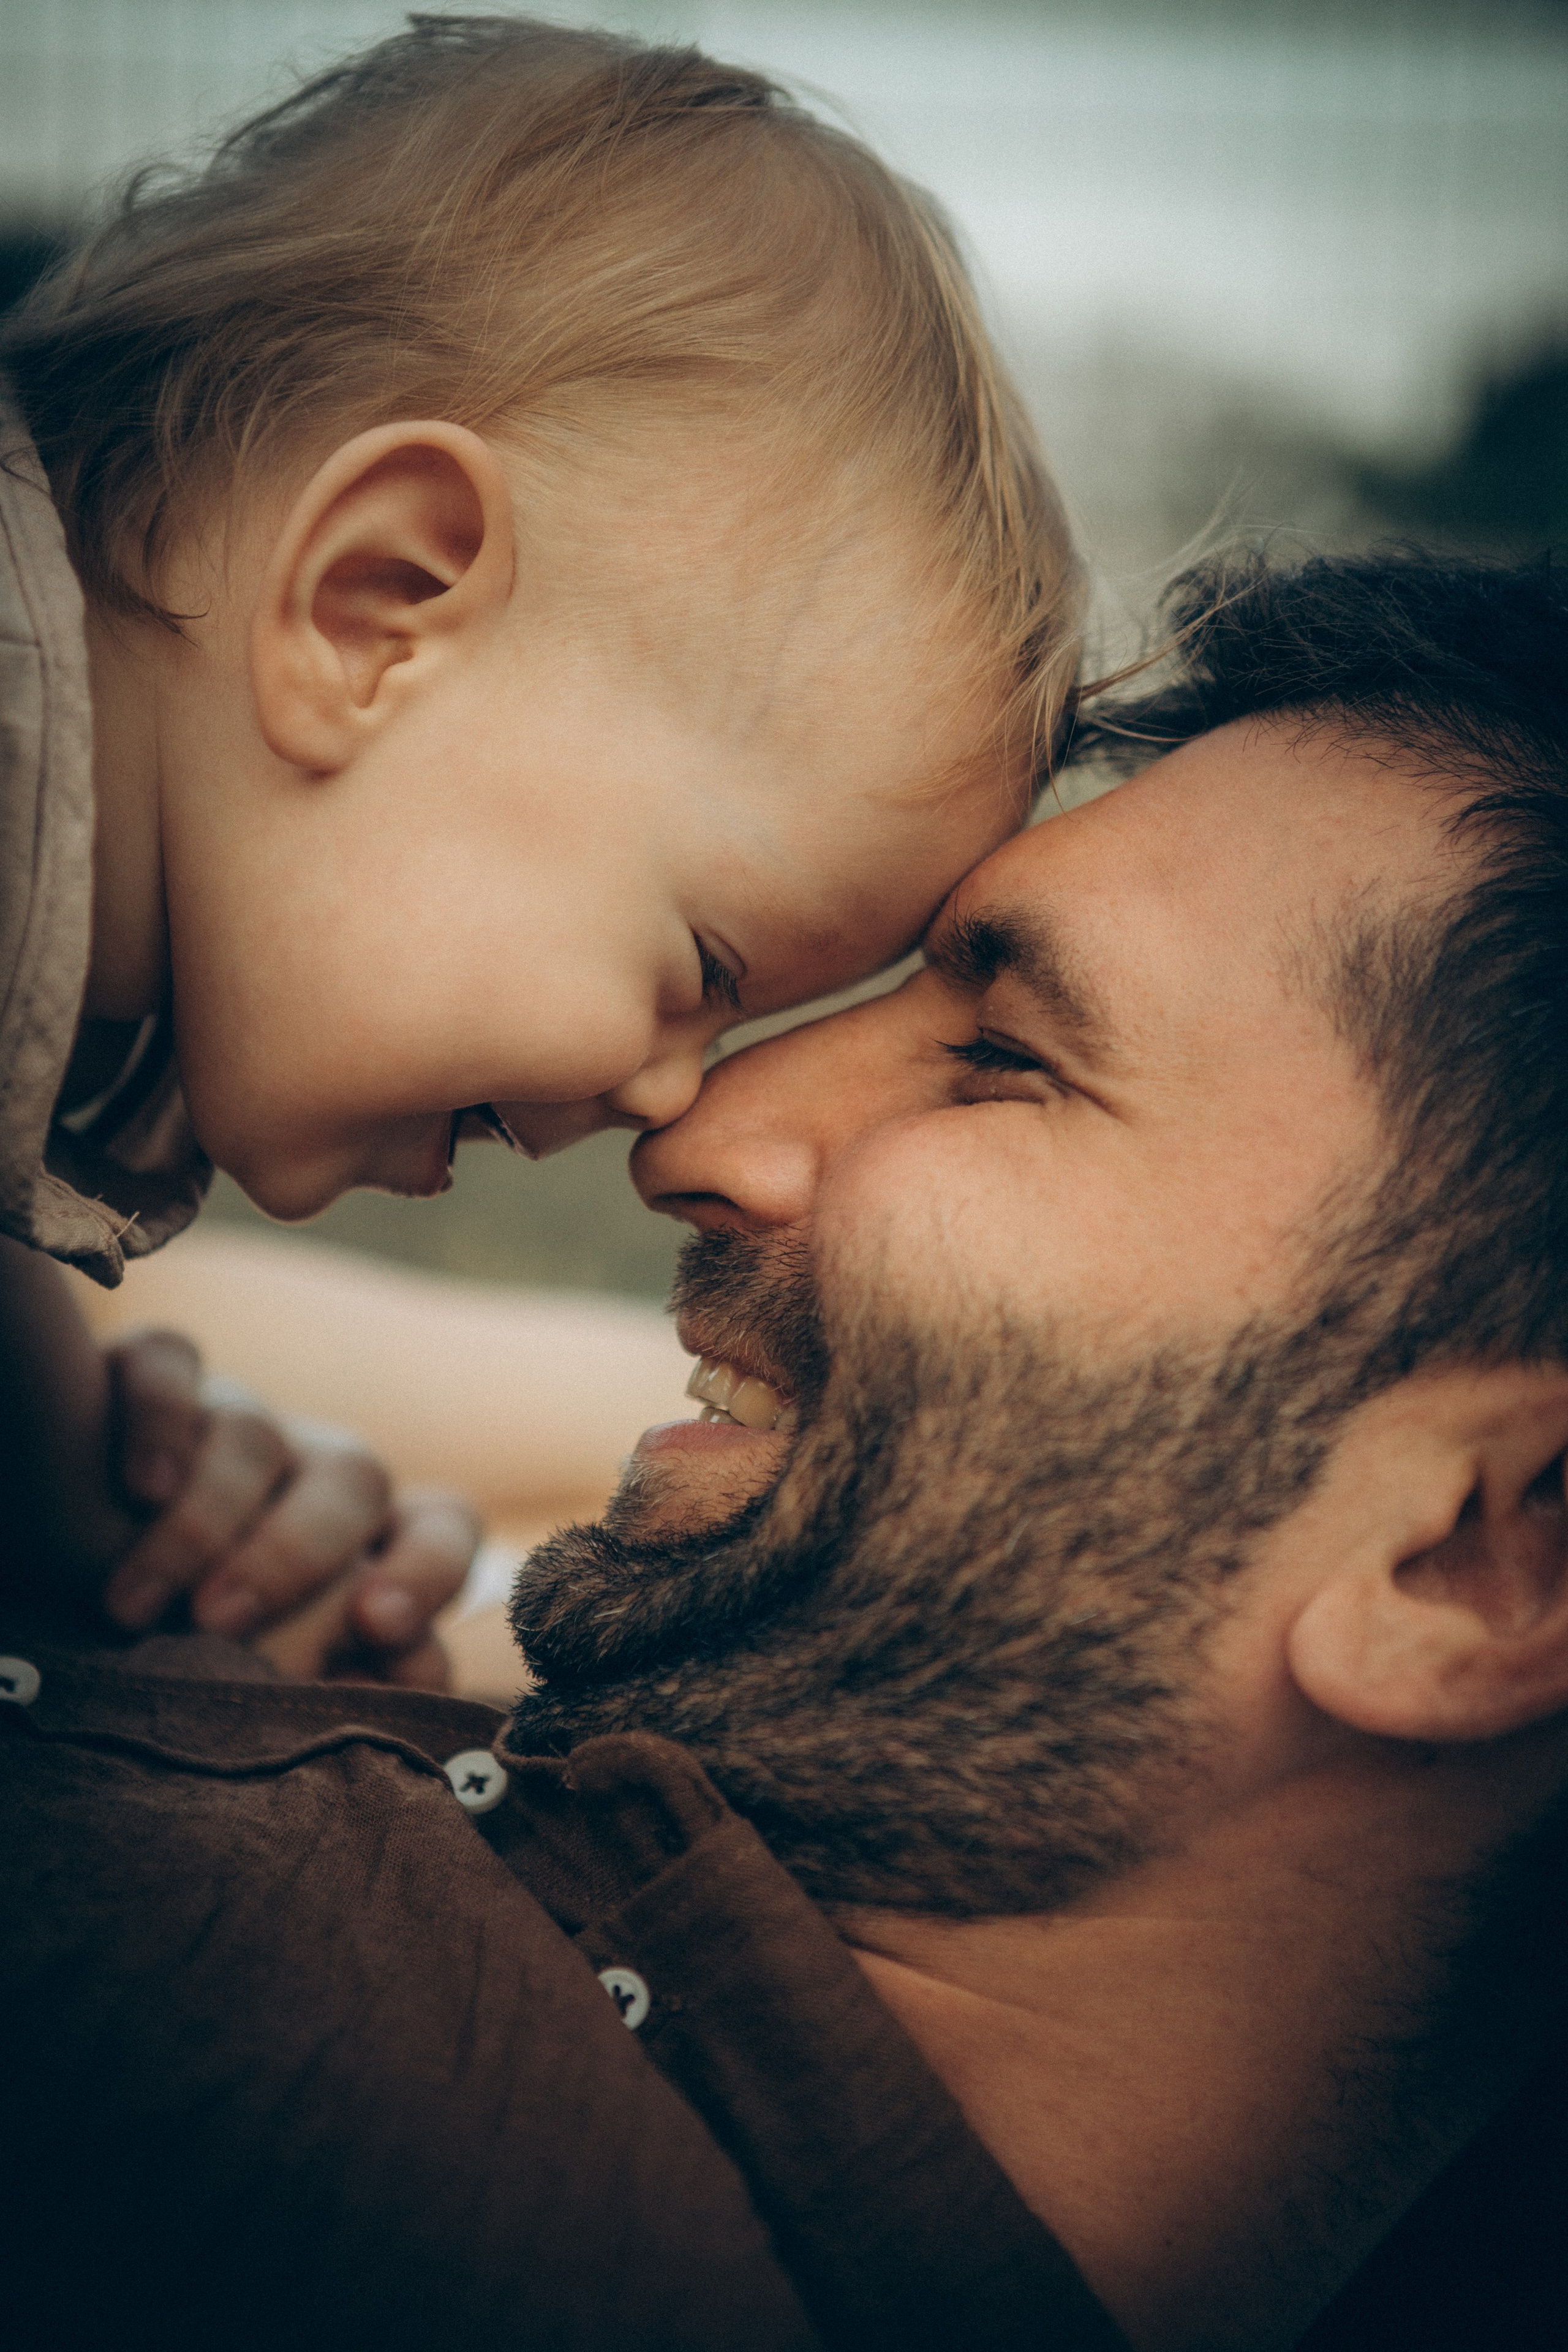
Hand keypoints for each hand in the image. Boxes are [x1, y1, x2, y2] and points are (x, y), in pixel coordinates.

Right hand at [99, 1327, 479, 1686]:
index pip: (444, 1530)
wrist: (86, 1545)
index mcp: (371, 1538)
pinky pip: (170, 1365)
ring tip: (134, 1608)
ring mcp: (239, 1416)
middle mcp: (316, 1467)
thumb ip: (350, 1677)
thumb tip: (386, 1699)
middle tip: (217, 1625)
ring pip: (256, 1437)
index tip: (379, 1625)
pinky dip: (157, 1420)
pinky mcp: (156, 1375)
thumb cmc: (204, 1631)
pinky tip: (138, 1488)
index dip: (427, 1572)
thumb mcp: (280, 1661)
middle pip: (354, 1480)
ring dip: (199, 1524)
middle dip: (290, 1557)